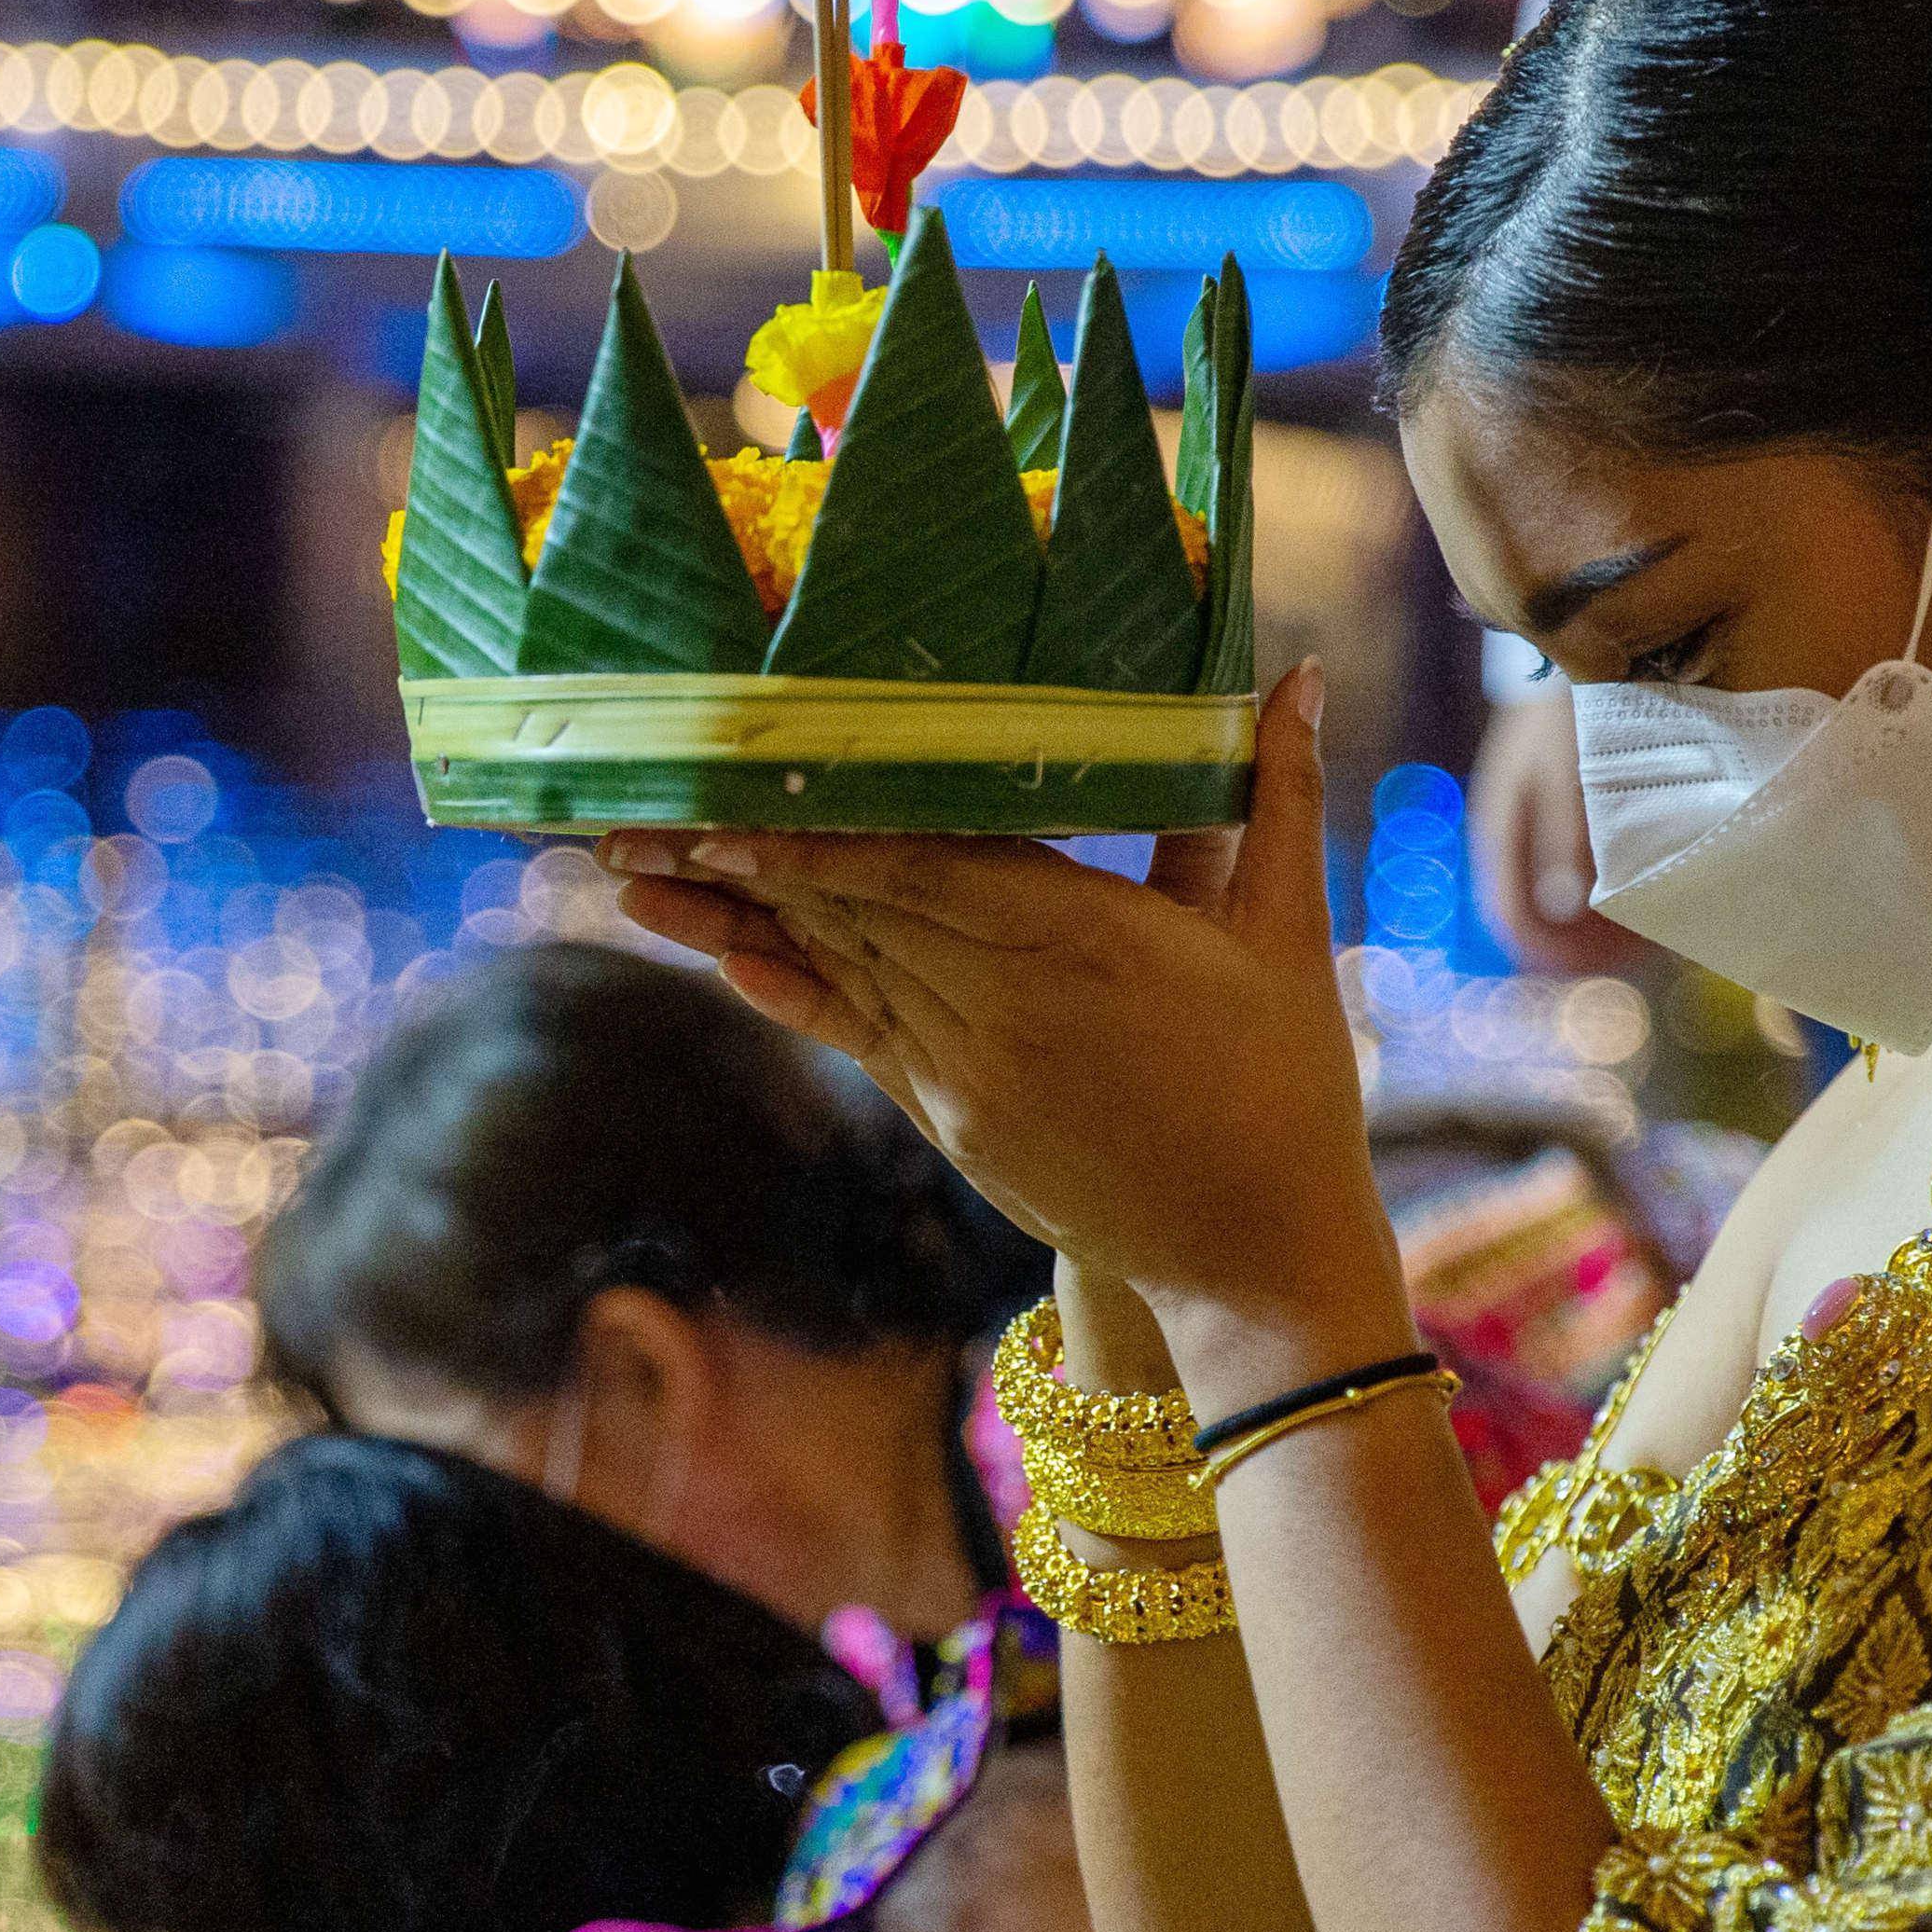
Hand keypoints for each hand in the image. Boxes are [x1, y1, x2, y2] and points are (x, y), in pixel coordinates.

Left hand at [600, 664, 1403, 1340]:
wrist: (1253, 1259)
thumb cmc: (1287, 1086)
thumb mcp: (1288, 935)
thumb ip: (1277, 796)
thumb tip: (1301, 671)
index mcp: (1088, 943)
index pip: (928, 867)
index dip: (823, 829)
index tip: (736, 785)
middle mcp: (1006, 1008)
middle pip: (852, 908)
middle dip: (738, 850)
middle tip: (637, 796)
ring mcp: (966, 1072)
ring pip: (835, 966)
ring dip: (729, 913)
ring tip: (630, 865)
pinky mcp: (950, 1117)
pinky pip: (852, 1033)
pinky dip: (784, 985)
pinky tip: (717, 949)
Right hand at [1465, 687, 1641, 977]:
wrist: (1577, 651)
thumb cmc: (1569, 713)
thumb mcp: (1567, 778)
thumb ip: (1563, 843)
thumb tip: (1558, 912)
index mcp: (1499, 832)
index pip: (1509, 916)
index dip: (1547, 952)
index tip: (1592, 968)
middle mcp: (1513, 836)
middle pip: (1537, 914)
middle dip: (1580, 942)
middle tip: (1633, 957)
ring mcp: (1536, 826)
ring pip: (1560, 896)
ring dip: (1597, 921)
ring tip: (1645, 932)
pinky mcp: (1564, 814)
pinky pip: (1580, 870)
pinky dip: (1608, 890)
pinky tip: (1643, 893)